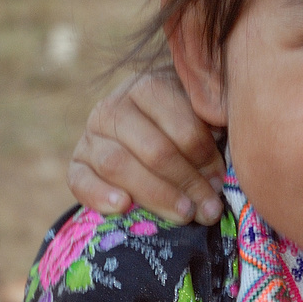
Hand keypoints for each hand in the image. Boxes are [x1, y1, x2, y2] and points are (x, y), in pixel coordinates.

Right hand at [68, 68, 225, 224]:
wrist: (144, 126)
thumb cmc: (185, 121)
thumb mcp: (202, 112)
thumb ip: (215, 126)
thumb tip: (224, 166)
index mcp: (149, 87)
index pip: (181, 127)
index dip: (205, 157)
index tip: (222, 179)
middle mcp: (114, 107)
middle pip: (154, 150)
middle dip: (187, 183)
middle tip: (210, 208)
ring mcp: (91, 134)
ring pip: (118, 165)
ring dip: (156, 195)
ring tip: (185, 214)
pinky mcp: (78, 161)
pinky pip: (79, 179)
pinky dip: (98, 195)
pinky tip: (123, 207)